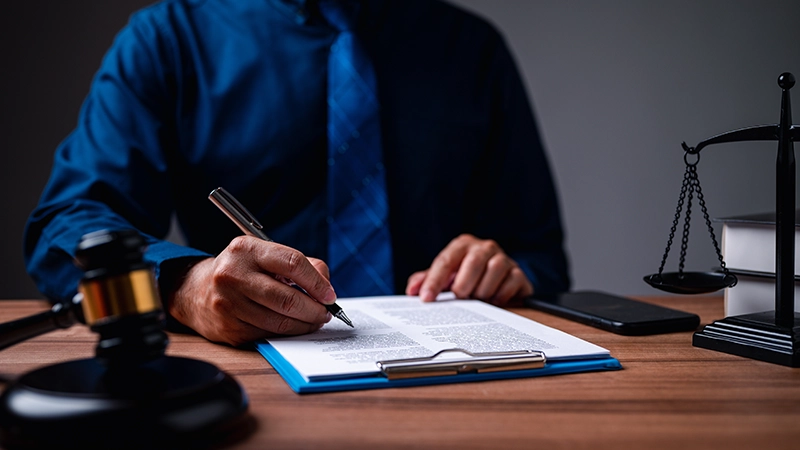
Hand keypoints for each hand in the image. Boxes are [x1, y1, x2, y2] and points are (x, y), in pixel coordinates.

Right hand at [168, 236, 336, 345]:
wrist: (195, 291)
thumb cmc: (241, 271)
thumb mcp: (265, 255)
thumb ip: (299, 265)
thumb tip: (326, 286)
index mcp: (246, 249)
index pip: (292, 263)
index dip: (317, 282)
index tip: (330, 295)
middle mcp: (233, 274)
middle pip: (287, 298)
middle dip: (314, 309)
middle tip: (325, 313)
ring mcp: (228, 304)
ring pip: (280, 321)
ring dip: (304, 324)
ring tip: (313, 320)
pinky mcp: (228, 328)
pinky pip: (268, 334)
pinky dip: (287, 333)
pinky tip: (293, 327)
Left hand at [405, 234, 532, 305]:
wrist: (500, 281)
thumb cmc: (467, 277)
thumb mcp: (446, 277)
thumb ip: (427, 280)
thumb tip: (412, 290)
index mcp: (463, 245)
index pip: (445, 261)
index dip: (434, 281)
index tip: (426, 299)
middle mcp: (484, 247)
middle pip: (473, 263)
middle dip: (464, 286)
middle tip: (461, 298)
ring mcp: (504, 258)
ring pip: (494, 271)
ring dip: (483, 291)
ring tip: (478, 299)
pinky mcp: (518, 273)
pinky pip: (511, 283)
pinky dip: (501, 295)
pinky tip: (494, 300)